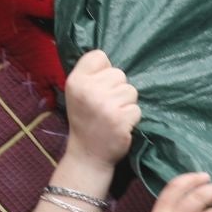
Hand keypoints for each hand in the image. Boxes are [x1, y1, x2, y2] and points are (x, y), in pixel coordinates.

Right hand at [61, 50, 138, 175]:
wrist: (87, 155)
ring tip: (111, 116)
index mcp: (75, 81)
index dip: (103, 71)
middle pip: (119, 73)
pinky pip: (136, 108)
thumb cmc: (85, 120)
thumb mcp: (77, 93)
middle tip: (104, 106)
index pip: (99, 56)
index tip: (97, 87)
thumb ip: (90, 74)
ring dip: (125, 104)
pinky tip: (118, 126)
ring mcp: (105, 105)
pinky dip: (131, 118)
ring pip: (130, 90)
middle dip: (116, 89)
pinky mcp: (120, 119)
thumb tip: (109, 57)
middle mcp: (88, 91)